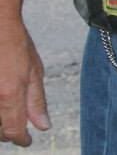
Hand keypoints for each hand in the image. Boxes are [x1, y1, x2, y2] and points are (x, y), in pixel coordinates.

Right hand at [0, 21, 48, 145]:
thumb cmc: (16, 45)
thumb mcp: (34, 71)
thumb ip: (36, 101)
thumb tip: (43, 126)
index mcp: (10, 93)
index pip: (13, 131)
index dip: (21, 139)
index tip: (27, 140)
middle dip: (9, 132)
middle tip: (20, 126)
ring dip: (1, 121)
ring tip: (10, 106)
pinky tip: (4, 95)